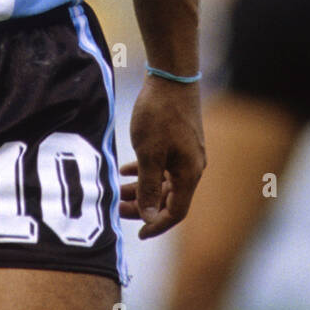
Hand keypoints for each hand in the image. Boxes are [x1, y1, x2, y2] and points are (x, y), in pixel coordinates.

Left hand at [119, 75, 205, 238]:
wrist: (171, 76)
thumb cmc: (160, 113)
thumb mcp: (149, 152)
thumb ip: (148, 185)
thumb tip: (149, 217)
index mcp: (189, 174)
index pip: (176, 212)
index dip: (157, 225)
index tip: (138, 234)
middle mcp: (192, 167)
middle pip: (168, 198)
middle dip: (144, 206)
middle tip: (118, 209)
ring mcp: (186, 153)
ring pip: (163, 181)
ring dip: (142, 189)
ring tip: (118, 191)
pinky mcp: (178, 140)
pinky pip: (163, 165)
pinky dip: (145, 171)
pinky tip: (126, 170)